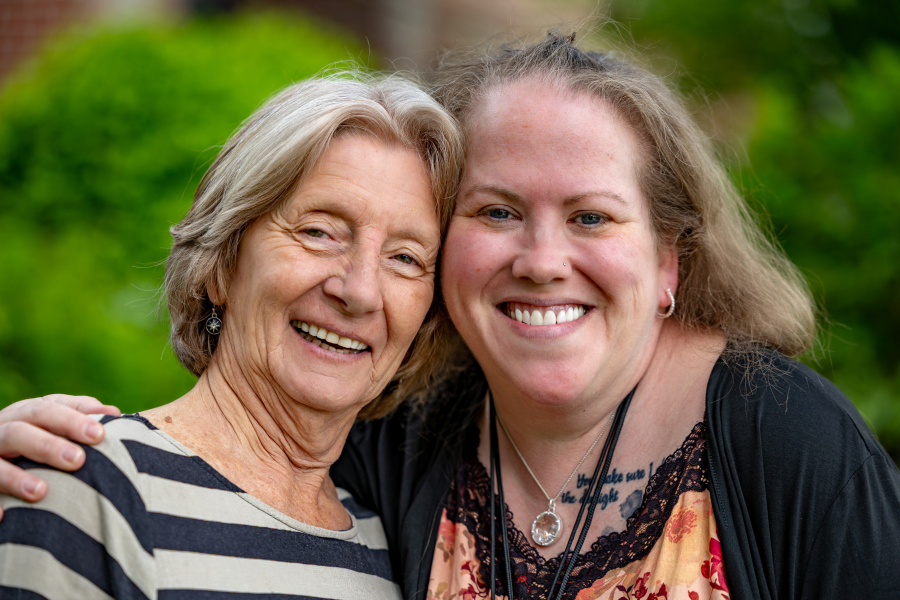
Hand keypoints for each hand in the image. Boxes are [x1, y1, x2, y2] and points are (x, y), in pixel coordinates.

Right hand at [0, 395, 120, 516]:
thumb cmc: (38, 444)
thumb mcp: (53, 426)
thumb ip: (79, 417)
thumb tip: (115, 413)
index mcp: (26, 413)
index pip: (48, 407)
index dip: (73, 418)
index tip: (100, 433)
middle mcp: (2, 429)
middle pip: (20, 429)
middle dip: (48, 444)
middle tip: (77, 459)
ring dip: (16, 477)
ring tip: (41, 492)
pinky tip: (4, 515)